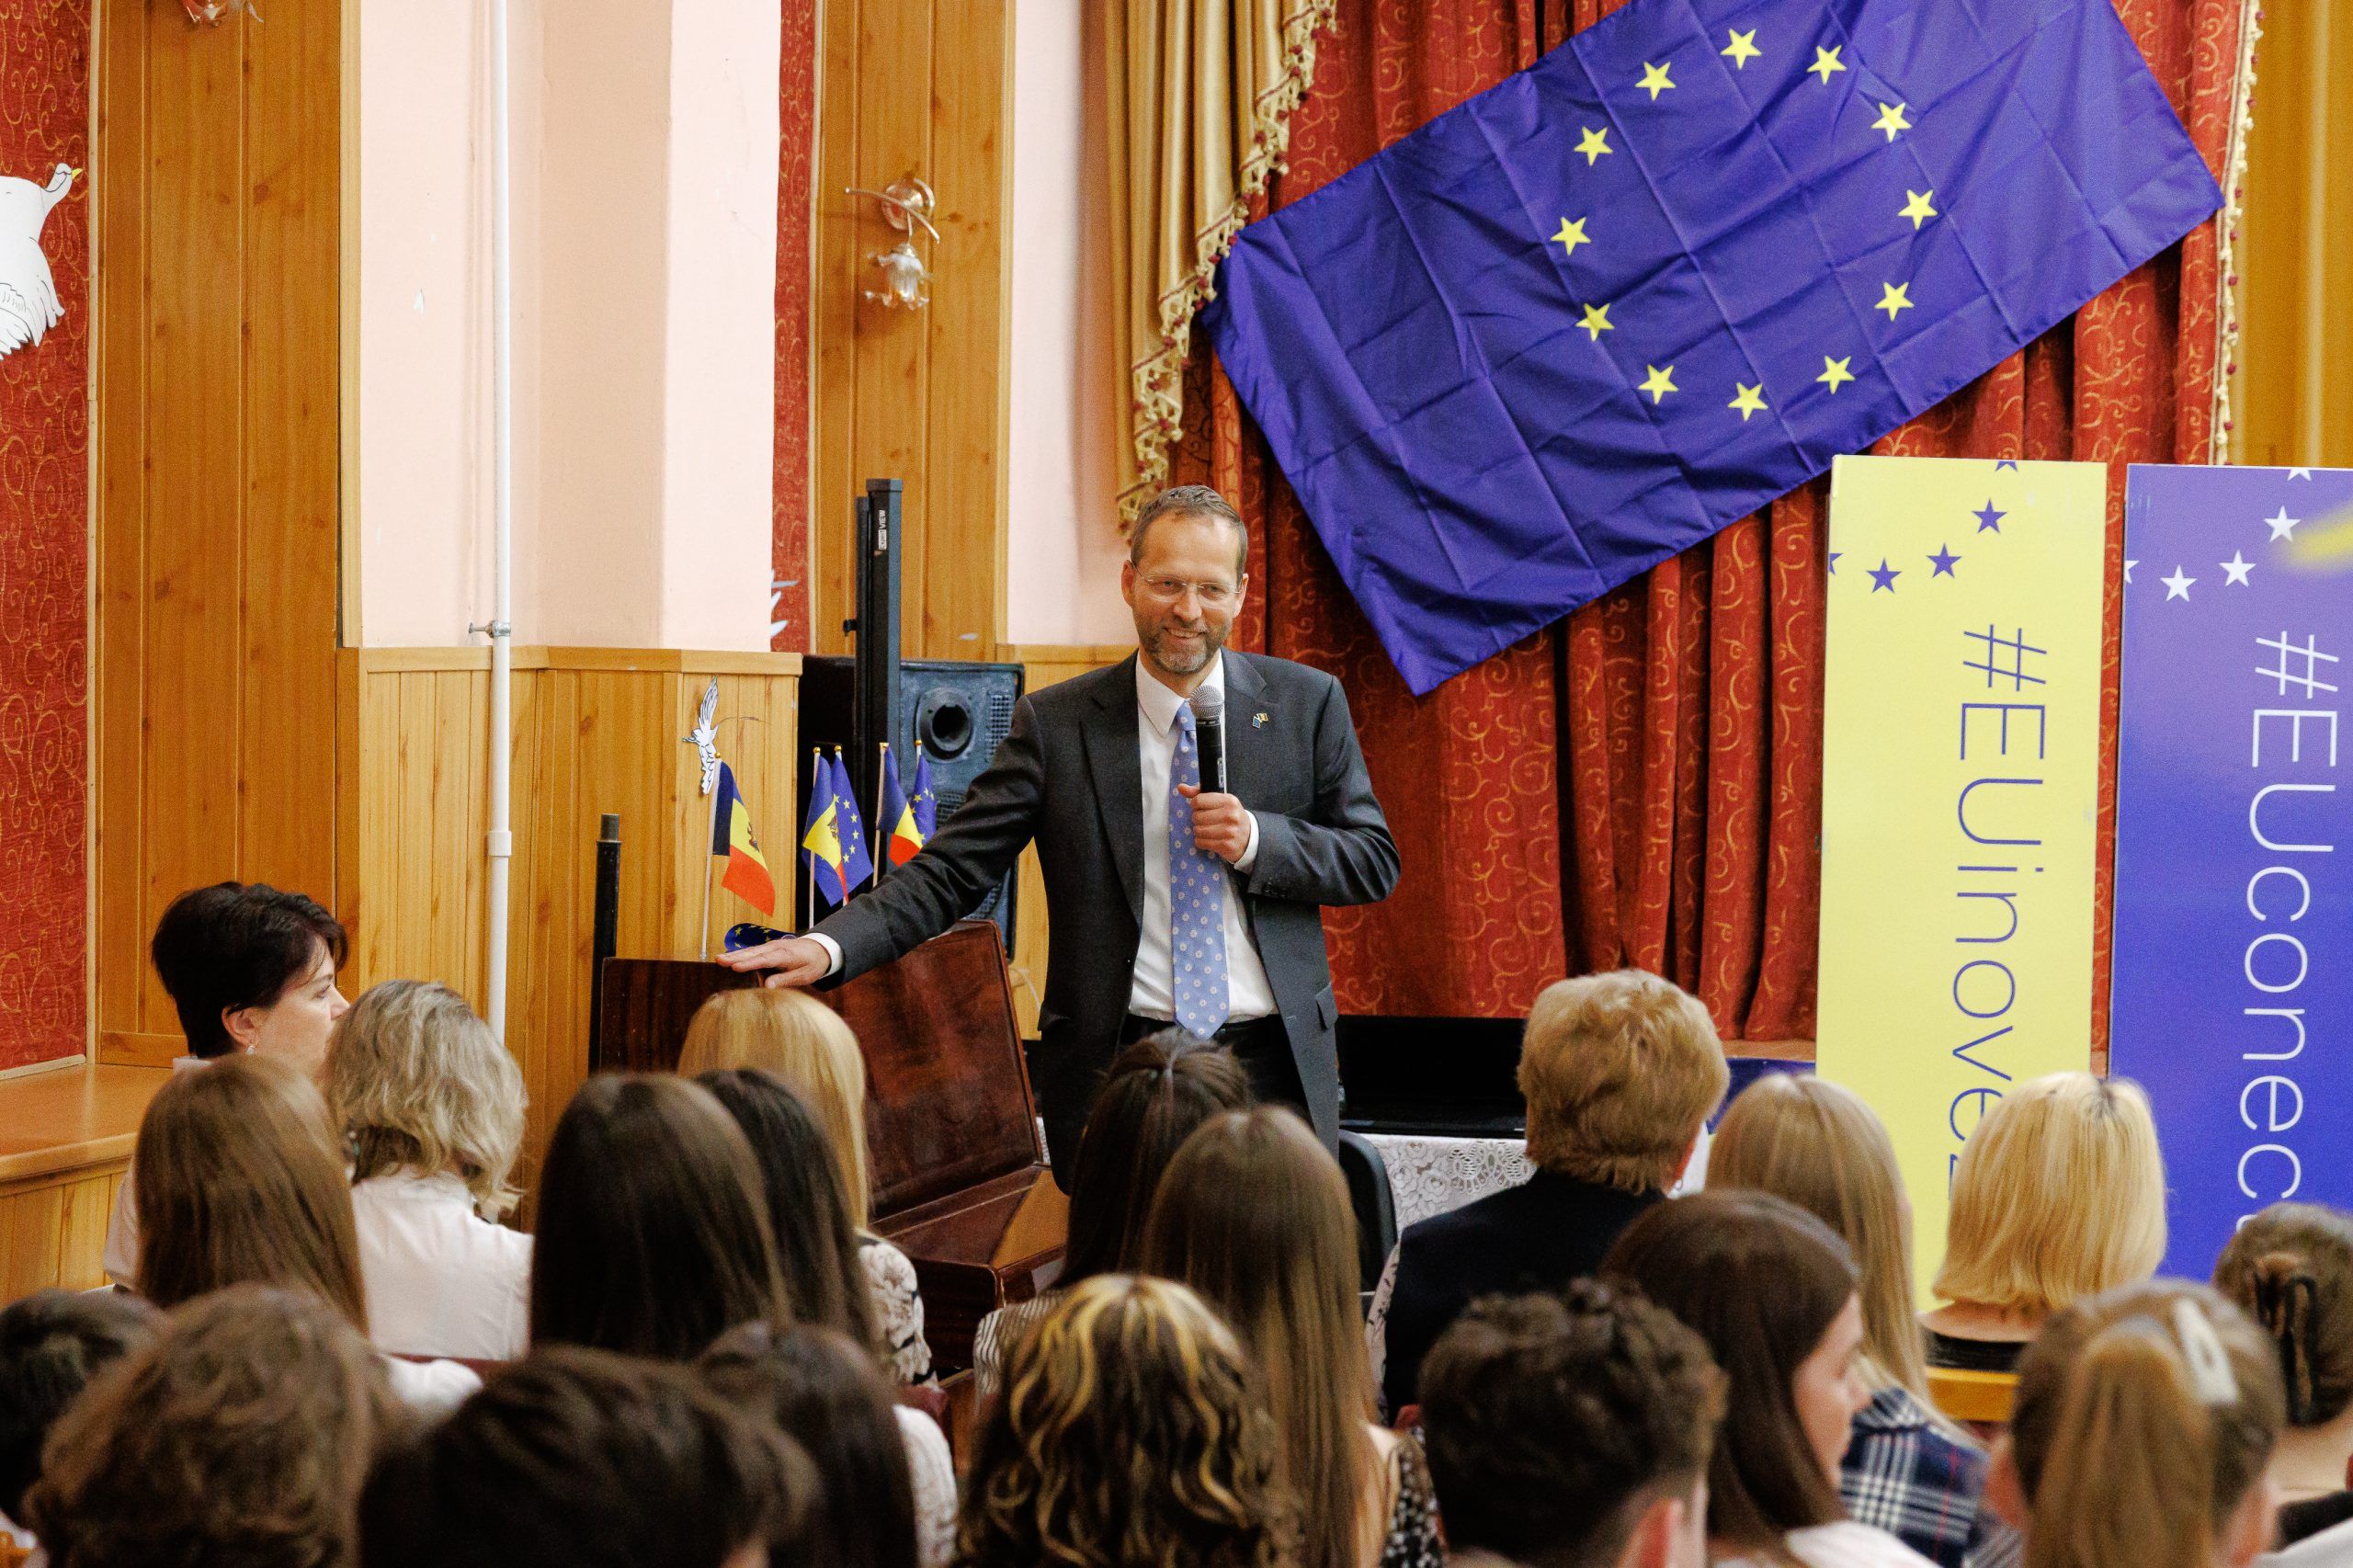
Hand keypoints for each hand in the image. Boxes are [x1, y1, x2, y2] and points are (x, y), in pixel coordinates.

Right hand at [716, 935, 831, 987]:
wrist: (821, 948)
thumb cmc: (813, 963)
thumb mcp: (804, 975)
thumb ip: (786, 980)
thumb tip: (767, 985)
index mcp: (785, 955)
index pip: (764, 960)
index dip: (749, 964)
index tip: (735, 967)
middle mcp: (775, 948)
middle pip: (753, 953)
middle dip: (735, 957)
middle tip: (719, 960)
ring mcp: (771, 946)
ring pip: (751, 951)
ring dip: (734, 954)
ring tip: (719, 959)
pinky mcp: (769, 948)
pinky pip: (753, 951)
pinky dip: (741, 954)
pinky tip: (729, 958)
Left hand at [1177, 784, 1251, 863]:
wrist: (1248, 836)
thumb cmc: (1229, 815)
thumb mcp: (1219, 800)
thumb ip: (1198, 793)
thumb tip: (1180, 787)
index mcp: (1228, 801)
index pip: (1198, 801)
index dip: (1195, 805)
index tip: (1200, 808)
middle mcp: (1230, 815)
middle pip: (1196, 817)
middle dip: (1197, 819)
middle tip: (1205, 820)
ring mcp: (1229, 832)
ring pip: (1198, 831)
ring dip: (1199, 831)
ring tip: (1207, 830)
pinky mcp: (1226, 846)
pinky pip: (1201, 843)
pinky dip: (1201, 841)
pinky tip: (1209, 839)